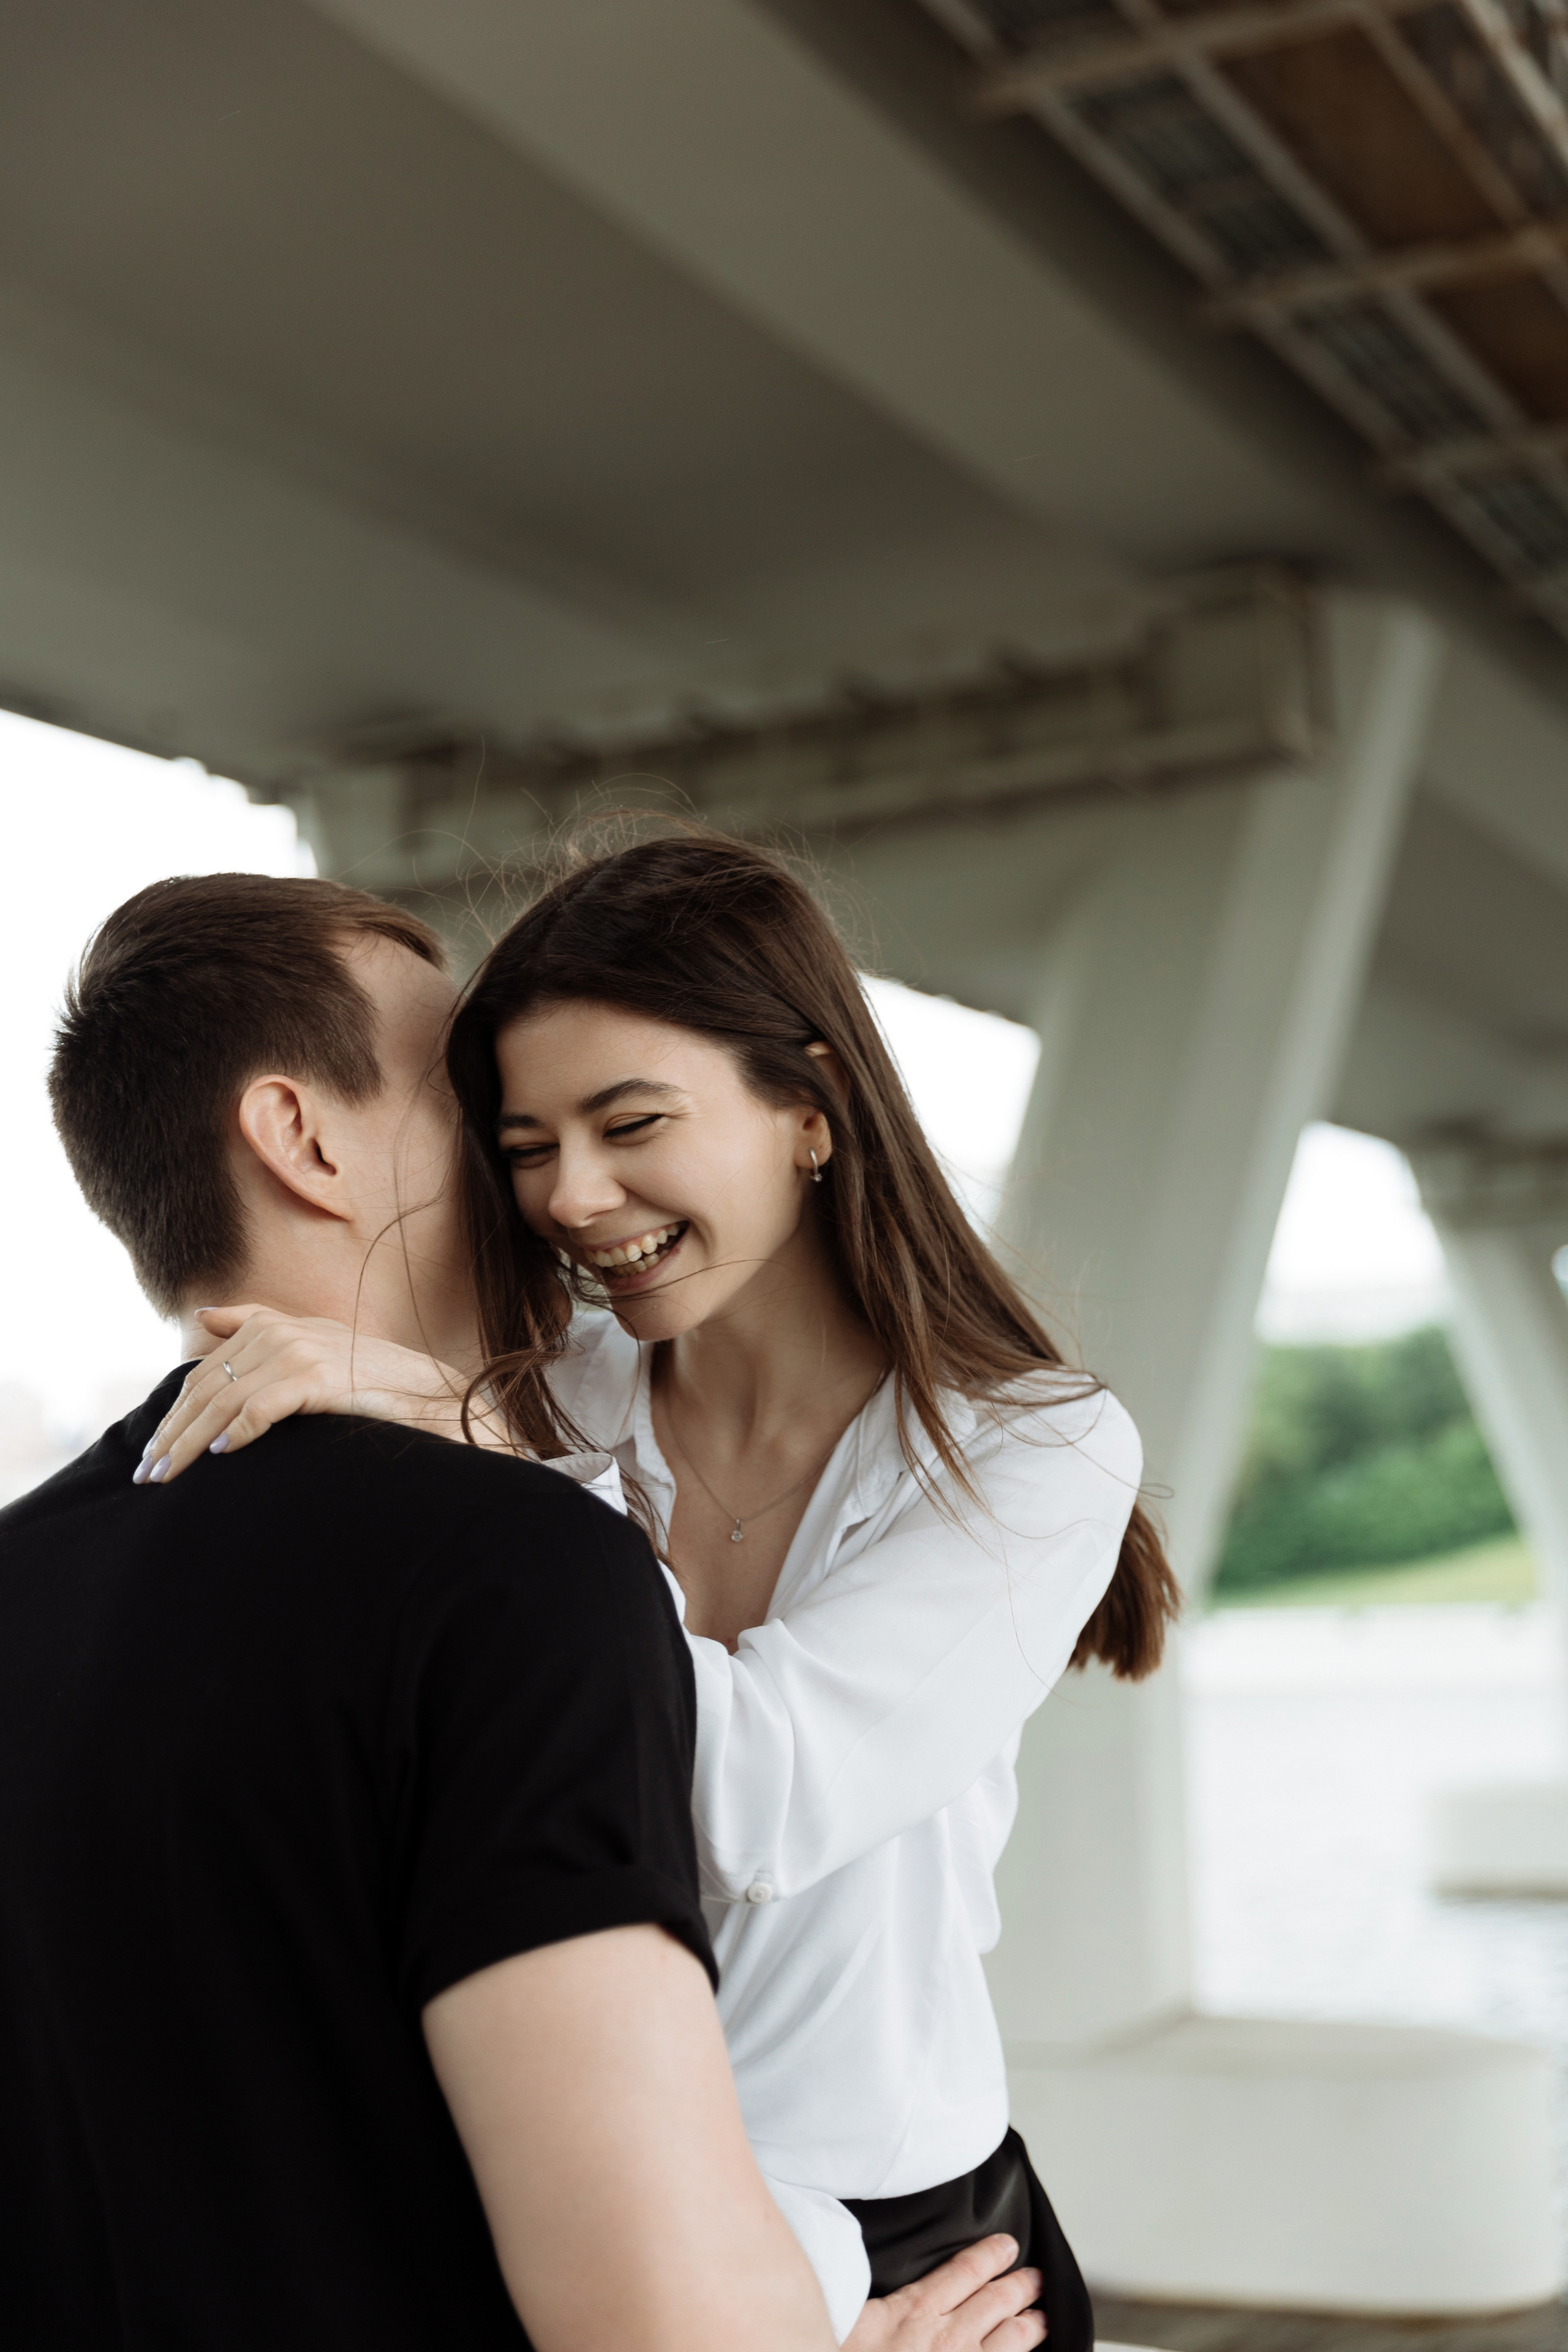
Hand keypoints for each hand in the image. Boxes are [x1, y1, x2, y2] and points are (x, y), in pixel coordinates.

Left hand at [134, 1305, 479, 1485]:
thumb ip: (254, 1321)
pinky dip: (240, 1431)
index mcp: (269, 1324)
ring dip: (191, 1443)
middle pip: (206, 1389)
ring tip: (170, 1476)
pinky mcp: (317, 1378)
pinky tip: (223, 1454)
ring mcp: (298, 1353)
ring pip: (225, 1403)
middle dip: (171, 1435)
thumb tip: (202, 1314)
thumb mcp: (309, 1337)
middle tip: (148, 1474)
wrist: (425, 1389)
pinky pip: (263, 1407)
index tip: (151, 1452)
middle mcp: (278, 1333)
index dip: (172, 1415)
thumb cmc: (365, 1375)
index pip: (203, 1375)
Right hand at [842, 2237, 1044, 2351]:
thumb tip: (885, 2286)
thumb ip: (881, 2300)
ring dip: (1030, 2326)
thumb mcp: (855, 2318)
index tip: (1007, 2245)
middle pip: (996, 2302)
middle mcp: (947, 2338)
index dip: (991, 2255)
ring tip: (1042, 2318)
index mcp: (916, 2310)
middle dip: (1021, 2286)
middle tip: (1037, 2279)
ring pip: (1011, 2340)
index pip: (965, 2271)